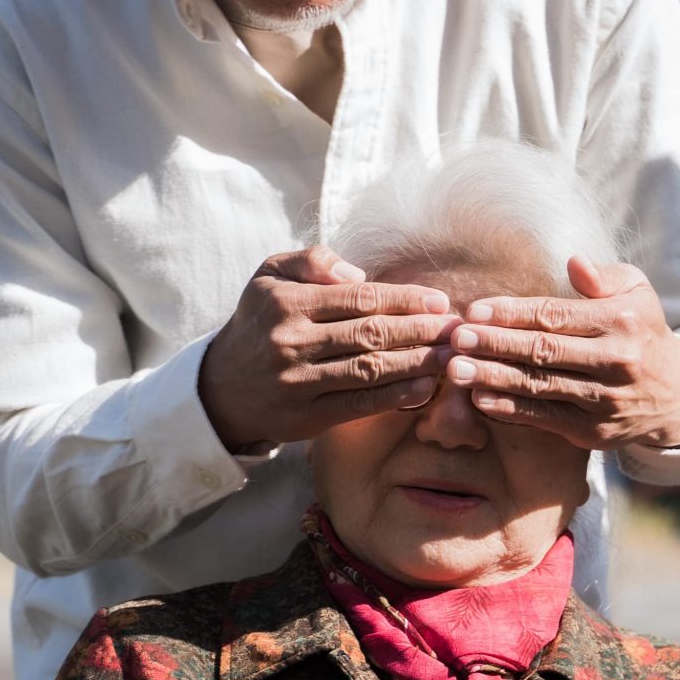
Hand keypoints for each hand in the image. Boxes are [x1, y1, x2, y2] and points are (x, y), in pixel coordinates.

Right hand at [197, 247, 457, 449]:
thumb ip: (312, 260)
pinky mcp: (305, 418)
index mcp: (286, 303)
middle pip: (371, 333)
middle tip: (458, 329)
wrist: (220, 387)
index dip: (405, 299)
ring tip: (453, 357)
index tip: (440, 302)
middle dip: (422, 331)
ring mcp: (298, 382)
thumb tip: (359, 272)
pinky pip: (359, 404)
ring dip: (418, 363)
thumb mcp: (270, 276)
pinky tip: (426, 387)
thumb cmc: (258, 322)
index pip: (359, 298)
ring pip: (370, 369)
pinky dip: (396, 396)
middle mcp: (290, 342)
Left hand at [448, 258, 679, 450]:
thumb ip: (604, 276)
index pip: (556, 315)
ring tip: (455, 369)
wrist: (674, 395)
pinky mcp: (594, 432)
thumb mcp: (637, 293)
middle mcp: (616, 362)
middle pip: (543, 351)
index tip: (475, 310)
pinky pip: (544, 418)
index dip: (512, 313)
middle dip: (495, 344)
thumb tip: (574, 262)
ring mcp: (605, 401)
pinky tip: (479, 397)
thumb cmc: (642, 332)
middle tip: (457, 338)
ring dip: (492, 377)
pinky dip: (509, 409)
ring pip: (539, 386)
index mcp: (622, 322)